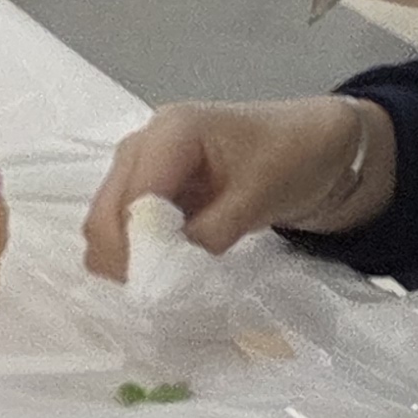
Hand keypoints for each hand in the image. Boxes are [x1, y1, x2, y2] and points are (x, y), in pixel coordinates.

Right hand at [83, 97, 388, 274]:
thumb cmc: (295, 157)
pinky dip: (136, 253)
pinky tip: (169, 258)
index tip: (167, 281)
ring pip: (105, 228)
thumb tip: (162, 275)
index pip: (127, 204)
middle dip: (126, 258)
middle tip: (165, 284)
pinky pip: (119, 230)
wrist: (315, 143)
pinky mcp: (142, 187)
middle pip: (102, 217)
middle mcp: (141, 145)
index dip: (137, 249)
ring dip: (129, 258)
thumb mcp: (258, 198)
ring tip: (171, 271)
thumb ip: (208, 235)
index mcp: (170, 132)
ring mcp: (137, 166)